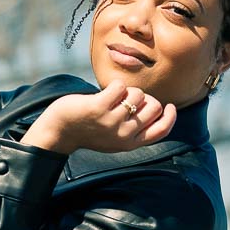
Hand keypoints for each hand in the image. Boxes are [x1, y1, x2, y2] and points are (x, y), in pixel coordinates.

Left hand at [20, 80, 176, 154]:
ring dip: (126, 91)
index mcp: (130, 144)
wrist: (59, 130)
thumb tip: (159, 108)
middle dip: (144, 97)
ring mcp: (112, 122)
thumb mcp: (115, 138)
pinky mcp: (99, 108)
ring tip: (110, 100)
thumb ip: (135, 129)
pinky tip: (103, 93)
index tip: (168, 106)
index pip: (162, 131)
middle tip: (127, 99)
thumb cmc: (89, 130)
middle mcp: (124, 135)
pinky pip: (121, 86)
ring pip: (137, 94)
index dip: (170, 116)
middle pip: (154, 106)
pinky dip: (114, 85)